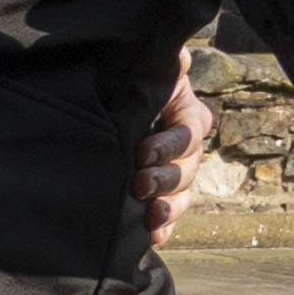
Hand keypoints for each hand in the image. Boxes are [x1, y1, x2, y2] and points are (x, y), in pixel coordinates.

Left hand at [144, 44, 211, 250]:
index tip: (143, 153)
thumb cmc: (126, 86)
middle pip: (187, 169)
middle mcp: (185, 149)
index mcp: (186, 116)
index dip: (170, 145)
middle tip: (139, 185)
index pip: (189, 132)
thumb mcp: (142, 71)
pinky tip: (150, 239)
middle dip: (165, 179)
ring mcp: (174, 175)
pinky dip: (163, 230)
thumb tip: (180, 55)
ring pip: (182, 196)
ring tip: (150, 216)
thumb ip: (163, 64)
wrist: (104, 110)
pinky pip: (168, 218)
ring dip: (168, 208)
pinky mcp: (159, 197)